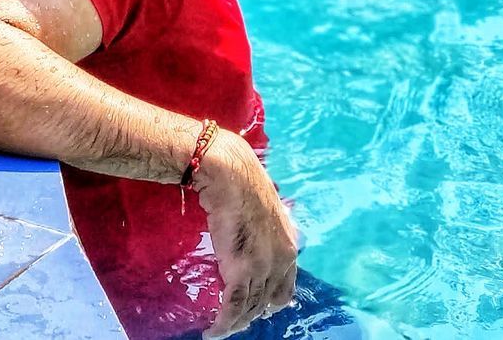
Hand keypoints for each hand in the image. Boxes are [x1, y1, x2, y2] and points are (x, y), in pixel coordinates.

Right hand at [193, 129, 298, 338]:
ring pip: (249, 308)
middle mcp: (282, 260)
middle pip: (265, 302)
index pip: (285, 289)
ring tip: (218, 331)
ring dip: (233, 324)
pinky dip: (223, 324)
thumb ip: (266, 236)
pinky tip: (212, 331)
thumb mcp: (266, 216)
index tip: (256, 310)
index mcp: (290, 247)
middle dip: (248, 316)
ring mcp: (264, 266)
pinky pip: (233, 307)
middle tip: (231, 322)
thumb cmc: (244, 189)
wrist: (233, 177)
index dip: (270, 303)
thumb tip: (258, 243)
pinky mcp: (242, 270)